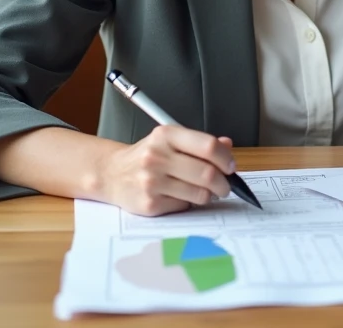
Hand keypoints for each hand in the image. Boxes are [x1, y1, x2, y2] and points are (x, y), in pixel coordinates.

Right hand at [96, 125, 236, 215]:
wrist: (111, 174)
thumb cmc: (147, 156)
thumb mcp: (170, 140)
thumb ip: (199, 143)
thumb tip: (227, 146)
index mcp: (166, 135)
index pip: (208, 146)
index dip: (226, 159)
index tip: (231, 166)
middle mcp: (157, 156)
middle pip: (207, 174)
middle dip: (224, 184)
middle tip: (225, 186)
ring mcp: (152, 182)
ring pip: (200, 194)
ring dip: (209, 196)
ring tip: (204, 191)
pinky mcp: (149, 204)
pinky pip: (185, 207)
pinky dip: (189, 204)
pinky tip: (180, 196)